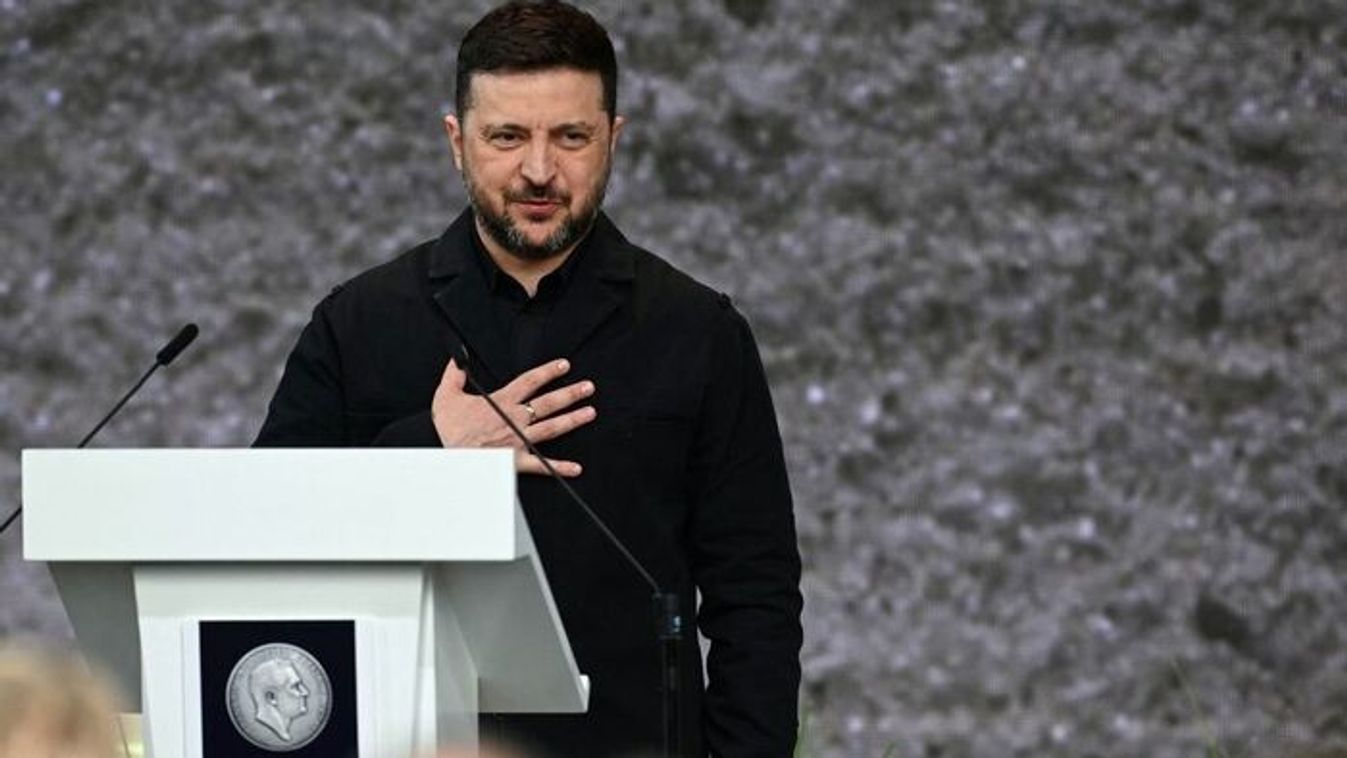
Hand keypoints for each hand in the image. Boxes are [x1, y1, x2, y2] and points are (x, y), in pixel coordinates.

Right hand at [431, 357, 595, 476]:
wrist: (447, 457)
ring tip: (590, 413)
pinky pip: (541, 465)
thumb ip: (454, 375)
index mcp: (501, 402)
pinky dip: (559, 467)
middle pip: (548, 402)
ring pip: (551, 428)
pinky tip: (576, 468)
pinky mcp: (516, 461)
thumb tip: (456, 359)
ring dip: (572, 420)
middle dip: (570, 393)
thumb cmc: (448, 429)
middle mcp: (515, 419)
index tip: (564, 365)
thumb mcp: (446, 396)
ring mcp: (518, 440)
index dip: (548, 371)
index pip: (530, 381)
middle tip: (588, 387)